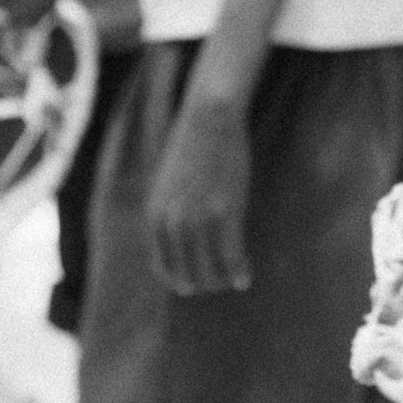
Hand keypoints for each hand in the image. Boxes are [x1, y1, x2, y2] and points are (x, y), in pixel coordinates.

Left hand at [146, 99, 252, 295]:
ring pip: (209, 270)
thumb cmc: (193, 147)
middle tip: (221, 284)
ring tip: (235, 280)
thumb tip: (181, 236)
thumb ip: (170, 211)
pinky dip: (239, 272)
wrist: (209, 118)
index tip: (195, 284)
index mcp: (155, 215)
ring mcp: (197, 219)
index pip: (163, 266)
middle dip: (205, 284)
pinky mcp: (224, 212)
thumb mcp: (170, 183)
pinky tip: (246, 279)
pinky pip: (230, 257)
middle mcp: (172, 223)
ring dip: (222, 281)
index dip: (180, 279)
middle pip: (187, 274)